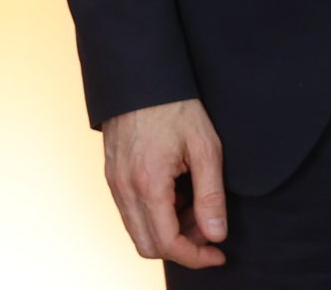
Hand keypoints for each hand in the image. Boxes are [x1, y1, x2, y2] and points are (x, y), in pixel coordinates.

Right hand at [101, 98, 228, 269]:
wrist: (140, 73)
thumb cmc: (174, 106)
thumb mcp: (205, 148)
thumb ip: (211, 196)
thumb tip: (216, 235)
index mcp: (148, 183)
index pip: (168, 244)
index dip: (196, 257)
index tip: (218, 252)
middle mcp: (124, 188)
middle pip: (148, 246)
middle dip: (182, 248)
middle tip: (207, 230)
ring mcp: (114, 181)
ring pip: (137, 231)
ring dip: (167, 232)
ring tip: (193, 208)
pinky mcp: (112, 173)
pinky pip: (129, 212)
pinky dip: (153, 216)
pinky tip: (175, 195)